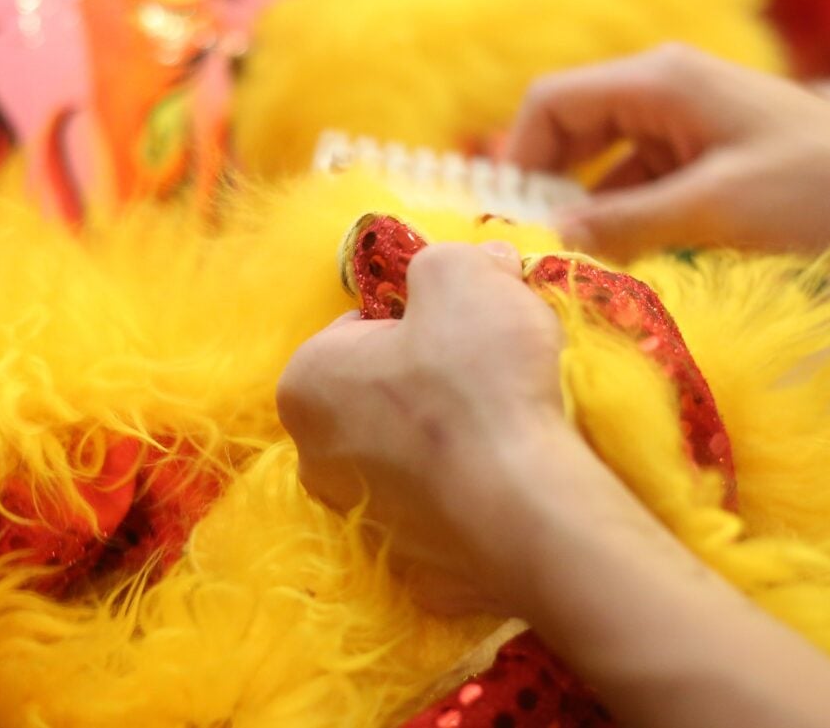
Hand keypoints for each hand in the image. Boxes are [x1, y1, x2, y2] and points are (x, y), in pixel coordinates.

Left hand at [277, 241, 638, 614]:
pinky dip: (471, 493)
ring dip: (449, 438)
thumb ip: (444, 258)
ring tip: (508, 424)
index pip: (359, 329)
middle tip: (491, 369)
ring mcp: (361, 522)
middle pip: (380, 394)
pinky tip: (508, 477)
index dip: (419, 316)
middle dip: (430, 377)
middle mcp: (312, 459)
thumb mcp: (460, 274)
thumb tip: (473, 265)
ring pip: (409, 456)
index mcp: (304, 383)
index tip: (465, 323)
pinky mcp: (414, 570)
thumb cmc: (477, 381)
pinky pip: (443, 512)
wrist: (525, 508)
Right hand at [507, 45, 829, 266]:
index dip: (521, 158)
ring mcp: (692, 124)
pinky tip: (630, 264)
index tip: (515, 220)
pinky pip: (648, 184)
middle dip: (552, 187)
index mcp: (660, 81)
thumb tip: (551, 244)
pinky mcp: (714, 159)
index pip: (552, 102)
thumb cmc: (816, 191)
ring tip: (584, 267)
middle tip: (539, 249)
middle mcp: (668, 91)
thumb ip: (622, 225)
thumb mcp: (709, 212)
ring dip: (594, 212)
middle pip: (575, 130)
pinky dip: (631, 220)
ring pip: (610, 165)